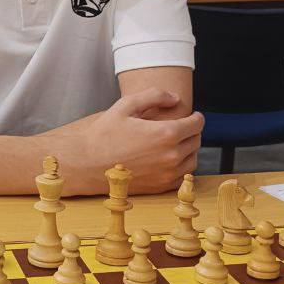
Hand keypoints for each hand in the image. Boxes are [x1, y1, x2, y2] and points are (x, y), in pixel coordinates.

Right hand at [54, 90, 203, 194]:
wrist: (87, 163)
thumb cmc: (104, 133)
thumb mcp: (126, 105)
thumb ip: (154, 96)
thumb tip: (175, 99)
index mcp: (166, 134)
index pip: (197, 124)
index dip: (196, 117)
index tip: (192, 115)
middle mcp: (171, 156)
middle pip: (196, 141)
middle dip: (192, 132)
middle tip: (181, 127)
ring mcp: (167, 174)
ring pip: (193, 160)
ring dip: (189, 150)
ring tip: (176, 143)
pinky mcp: (160, 187)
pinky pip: (182, 177)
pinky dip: (181, 167)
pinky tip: (170, 160)